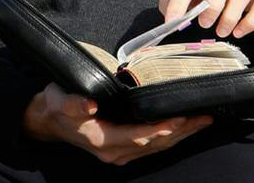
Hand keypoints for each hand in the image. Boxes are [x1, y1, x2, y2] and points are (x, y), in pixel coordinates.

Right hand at [22, 82, 211, 164]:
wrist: (47, 120)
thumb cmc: (57, 106)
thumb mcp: (60, 100)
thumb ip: (74, 103)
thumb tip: (89, 104)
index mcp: (102, 140)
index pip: (139, 136)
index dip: (161, 129)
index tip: (182, 118)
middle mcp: (113, 151)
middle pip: (154, 144)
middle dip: (182, 132)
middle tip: (206, 117)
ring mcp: (119, 153)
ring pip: (156, 147)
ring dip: (181, 135)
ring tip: (203, 121)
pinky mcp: (122, 148)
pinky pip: (151, 145)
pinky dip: (170, 136)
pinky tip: (185, 127)